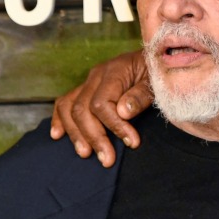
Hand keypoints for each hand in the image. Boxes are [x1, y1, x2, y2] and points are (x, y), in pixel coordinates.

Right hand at [50, 50, 152, 166]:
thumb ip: (141, 95)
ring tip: (86, 153)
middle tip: (108, 159)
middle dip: (93, 136)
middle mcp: (97, 75)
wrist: (159, 59)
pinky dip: (59, 119)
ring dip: (75, 133)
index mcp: (115, 71)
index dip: (114, 126)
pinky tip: (58, 135)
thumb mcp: (157, 82)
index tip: (131, 142)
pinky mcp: (88, 88)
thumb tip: (122, 112)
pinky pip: (65, 102)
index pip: (101, 104)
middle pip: (82, 109)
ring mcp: (90, 81)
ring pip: (69, 107)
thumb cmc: (160, 72)